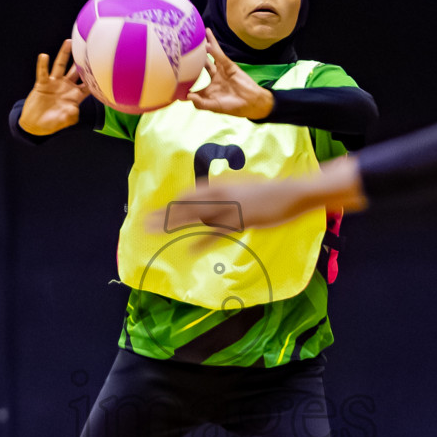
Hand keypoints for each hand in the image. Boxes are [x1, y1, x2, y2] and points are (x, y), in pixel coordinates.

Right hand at [18, 39, 90, 135]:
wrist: (35, 124)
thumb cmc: (52, 123)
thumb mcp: (63, 121)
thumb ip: (70, 116)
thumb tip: (74, 110)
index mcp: (75, 96)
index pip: (88, 85)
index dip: (95, 78)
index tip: (103, 68)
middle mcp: (66, 87)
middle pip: (76, 71)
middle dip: (82, 61)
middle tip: (89, 47)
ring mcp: (54, 84)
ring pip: (60, 66)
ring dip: (64, 54)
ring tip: (69, 42)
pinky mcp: (42, 84)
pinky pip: (43, 72)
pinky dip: (43, 64)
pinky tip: (44, 56)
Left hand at [148, 156, 367, 232]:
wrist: (292, 193)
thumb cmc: (272, 192)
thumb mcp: (246, 189)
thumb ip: (229, 197)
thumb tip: (217, 207)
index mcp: (222, 185)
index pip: (191, 193)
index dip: (175, 202)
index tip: (161, 210)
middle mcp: (221, 195)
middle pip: (186, 204)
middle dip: (164, 213)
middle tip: (144, 222)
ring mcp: (229, 209)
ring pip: (195, 217)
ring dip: (173, 223)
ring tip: (154, 231)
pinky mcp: (240, 222)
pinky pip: (217, 234)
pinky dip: (202, 243)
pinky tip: (189, 251)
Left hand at [186, 29, 275, 119]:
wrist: (251, 103)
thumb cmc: (233, 106)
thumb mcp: (214, 106)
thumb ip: (200, 103)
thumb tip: (186, 97)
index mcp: (207, 89)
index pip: (193, 82)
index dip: (183, 79)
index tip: (171, 76)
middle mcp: (213, 77)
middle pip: (200, 64)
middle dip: (192, 57)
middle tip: (181, 47)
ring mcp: (220, 70)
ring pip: (209, 56)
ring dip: (204, 46)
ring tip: (195, 35)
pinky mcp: (228, 65)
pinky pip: (219, 55)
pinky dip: (213, 47)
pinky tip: (207, 40)